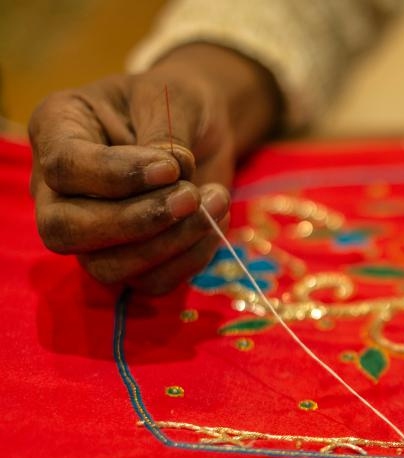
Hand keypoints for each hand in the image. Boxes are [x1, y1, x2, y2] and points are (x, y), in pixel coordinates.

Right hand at [29, 44, 279, 294]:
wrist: (203, 128)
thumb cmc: (177, 101)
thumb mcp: (172, 98)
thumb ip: (165, 134)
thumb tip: (169, 176)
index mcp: (57, 130)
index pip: (64, 168)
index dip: (118, 176)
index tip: (171, 167)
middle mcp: (59, 189)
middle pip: (66, 230)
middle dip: (136, 221)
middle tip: (192, 196)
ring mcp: (91, 231)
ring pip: (107, 267)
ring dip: (170, 244)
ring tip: (216, 201)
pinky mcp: (131, 259)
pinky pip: (151, 282)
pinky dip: (190, 259)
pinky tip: (216, 222)